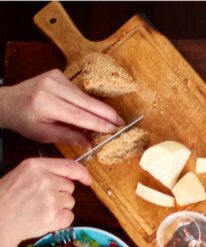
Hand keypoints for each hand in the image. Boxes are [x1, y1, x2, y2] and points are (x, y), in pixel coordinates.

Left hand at [0, 70, 122, 146]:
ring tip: (113, 120)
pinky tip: (95, 111)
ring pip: (85, 96)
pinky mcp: (58, 74)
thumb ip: (67, 136)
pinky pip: (80, 91)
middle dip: (107, 114)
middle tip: (121, 123)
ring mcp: (55, 78)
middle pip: (87, 102)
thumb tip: (90, 141)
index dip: (99, 123)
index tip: (114, 130)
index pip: (79, 115)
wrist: (7, 101)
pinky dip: (89, 102)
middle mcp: (50, 87)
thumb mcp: (42, 134)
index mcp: (45, 103)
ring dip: (100, 109)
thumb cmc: (23, 120)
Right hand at [0, 158, 90, 246]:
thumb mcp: (22, 175)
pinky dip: (60, 220)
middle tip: (39, 200)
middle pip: (70, 187)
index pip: (70, 166)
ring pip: (70, 202)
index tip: (87, 179)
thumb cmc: (7, 198)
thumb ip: (45, 172)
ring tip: (38, 210)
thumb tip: (71, 175)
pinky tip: (43, 219)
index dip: (82, 173)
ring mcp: (51, 199)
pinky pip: (69, 217)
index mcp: (35, 166)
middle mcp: (45, 180)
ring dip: (59, 207)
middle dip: (59, 194)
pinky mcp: (55, 216)